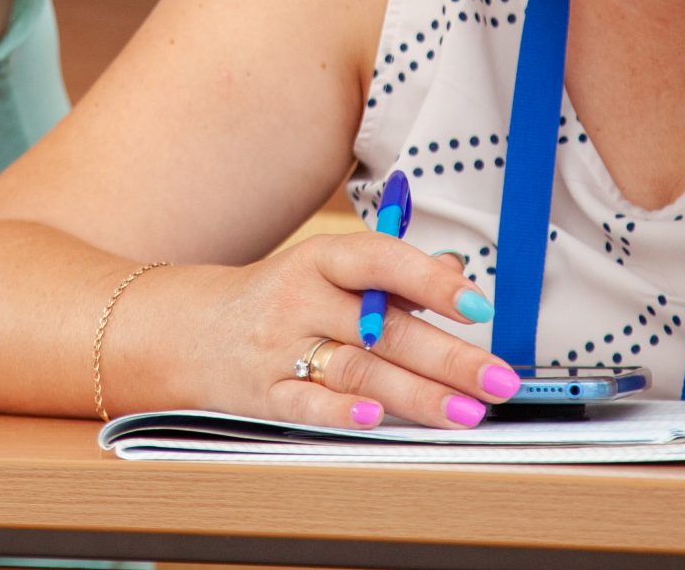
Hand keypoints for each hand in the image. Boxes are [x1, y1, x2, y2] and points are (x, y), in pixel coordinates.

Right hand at [133, 234, 518, 428]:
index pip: (378, 261)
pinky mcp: (263, 395)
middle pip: (381, 328)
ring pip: (357, 371)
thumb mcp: (326, 272)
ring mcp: (278, 349)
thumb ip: (390, 277)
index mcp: (319, 261)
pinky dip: (340, 415)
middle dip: (448, 357)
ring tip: (467, 413)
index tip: (478, 307)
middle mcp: (299, 300)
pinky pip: (305, 406)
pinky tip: (378, 423)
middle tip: (498, 381)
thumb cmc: (278, 300)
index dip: (429, 281)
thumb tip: (456, 276)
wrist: (186, 331)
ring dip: (417, 396)